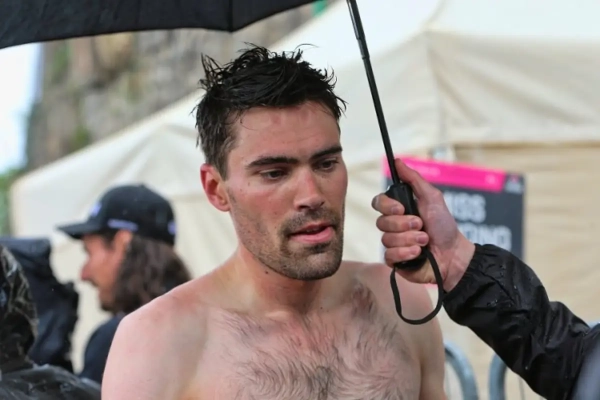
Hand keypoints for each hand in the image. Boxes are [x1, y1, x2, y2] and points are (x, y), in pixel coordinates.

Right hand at [372, 158, 474, 291]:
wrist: (453, 254)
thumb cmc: (444, 226)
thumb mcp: (432, 198)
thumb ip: (414, 179)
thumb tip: (397, 161)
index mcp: (398, 210)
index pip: (378, 203)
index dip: (387, 206)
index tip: (402, 208)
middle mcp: (393, 226)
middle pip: (381, 222)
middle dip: (404, 224)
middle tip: (421, 225)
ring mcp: (392, 243)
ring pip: (386, 239)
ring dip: (410, 239)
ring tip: (425, 241)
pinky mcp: (394, 260)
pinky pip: (389, 255)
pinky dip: (406, 253)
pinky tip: (418, 253)